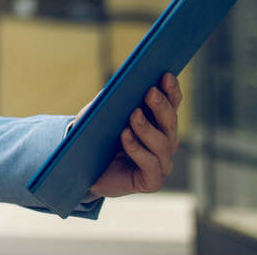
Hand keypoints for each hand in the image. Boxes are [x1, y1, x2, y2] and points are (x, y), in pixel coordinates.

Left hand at [88, 72, 182, 198]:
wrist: (84, 171)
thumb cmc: (96, 138)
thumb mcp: (101, 114)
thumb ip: (112, 101)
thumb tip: (118, 84)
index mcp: (159, 123)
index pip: (172, 104)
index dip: (171, 91)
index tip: (165, 75)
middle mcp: (166, 143)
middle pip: (169, 123)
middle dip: (161, 106)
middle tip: (150, 92)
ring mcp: (161, 163)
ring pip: (162, 144)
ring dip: (147, 128)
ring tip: (133, 114)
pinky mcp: (152, 181)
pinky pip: (149, 164)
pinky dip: (137, 148)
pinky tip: (125, 135)